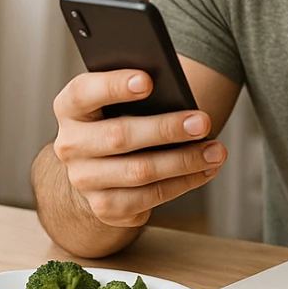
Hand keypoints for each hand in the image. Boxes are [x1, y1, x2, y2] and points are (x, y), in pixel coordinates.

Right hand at [52, 69, 226, 228]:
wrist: (103, 164)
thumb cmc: (123, 116)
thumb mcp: (123, 97)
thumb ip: (141, 88)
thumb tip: (179, 92)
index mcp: (71, 107)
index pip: (84, 92)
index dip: (113, 86)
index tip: (148, 81)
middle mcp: (70, 145)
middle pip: (119, 136)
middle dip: (166, 129)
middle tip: (203, 122)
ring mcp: (84, 180)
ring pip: (139, 172)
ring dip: (184, 162)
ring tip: (216, 151)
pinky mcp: (104, 207)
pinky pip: (147, 199)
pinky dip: (183, 184)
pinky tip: (206, 170)